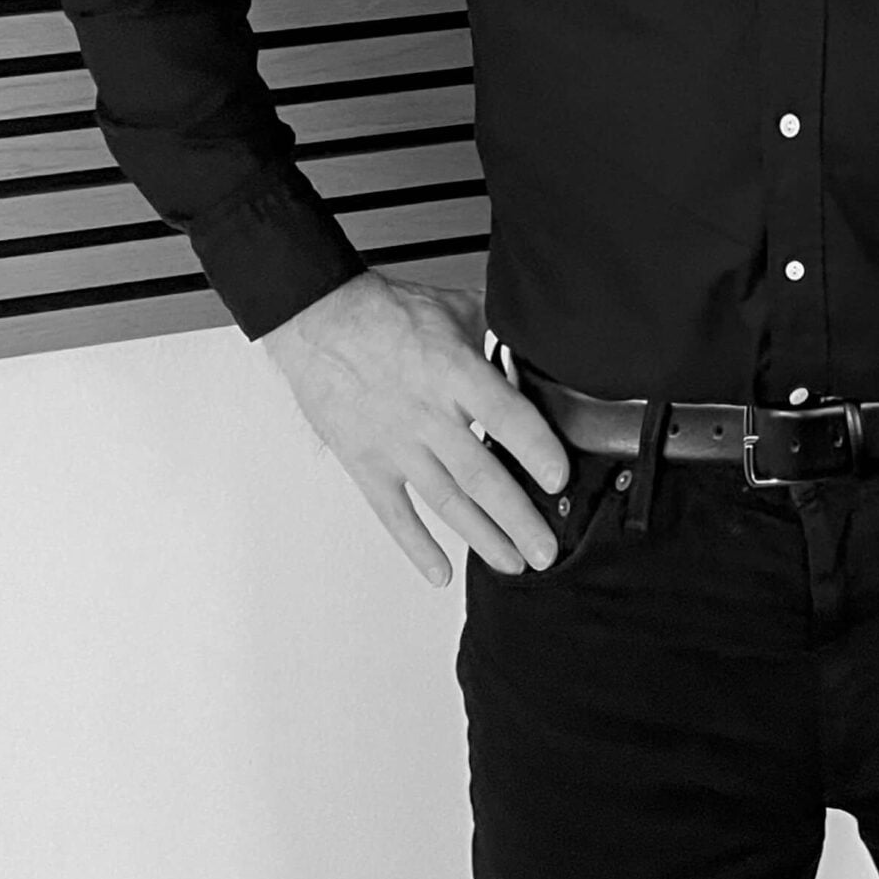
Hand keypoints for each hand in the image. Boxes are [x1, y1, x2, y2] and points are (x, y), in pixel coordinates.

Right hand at [259, 269, 571, 587]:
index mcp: (454, 373)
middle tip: (547, 551)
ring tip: (514, 564)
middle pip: (481, 475)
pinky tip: (441, 571)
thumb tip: (543, 339)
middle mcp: (427, 415)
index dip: (536, 450)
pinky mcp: (366, 463)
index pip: (505, 417)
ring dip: (483, 538)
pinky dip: (416, 546)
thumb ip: (501, 330)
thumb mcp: (457, 308)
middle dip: (519, 519)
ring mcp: (395, 444)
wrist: (319, 320)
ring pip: (445, 502)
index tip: (559, 479)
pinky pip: (393, 514)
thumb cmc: (388, 314)